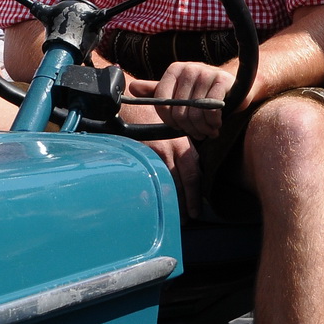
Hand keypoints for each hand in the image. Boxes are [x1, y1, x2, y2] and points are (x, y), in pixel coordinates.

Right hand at [124, 77, 202, 216]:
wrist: (127, 105)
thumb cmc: (147, 118)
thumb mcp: (169, 130)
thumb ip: (177, 149)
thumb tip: (185, 171)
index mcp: (181, 143)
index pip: (193, 173)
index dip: (195, 193)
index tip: (197, 209)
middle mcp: (171, 148)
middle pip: (183, 181)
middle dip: (187, 202)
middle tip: (188, 218)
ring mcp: (155, 153)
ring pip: (167, 184)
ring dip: (171, 203)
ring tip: (173, 218)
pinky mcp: (139, 156)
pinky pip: (148, 180)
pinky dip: (152, 194)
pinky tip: (152, 205)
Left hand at [147, 61, 236, 139]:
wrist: (233, 86)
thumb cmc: (201, 92)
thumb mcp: (178, 90)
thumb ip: (156, 91)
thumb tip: (132, 88)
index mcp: (174, 70)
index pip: (161, 103)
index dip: (169, 121)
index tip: (179, 126)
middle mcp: (188, 68)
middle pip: (179, 112)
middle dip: (188, 128)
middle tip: (197, 133)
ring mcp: (206, 72)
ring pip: (195, 113)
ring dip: (202, 129)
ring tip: (207, 131)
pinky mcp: (222, 80)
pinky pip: (211, 110)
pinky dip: (213, 123)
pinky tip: (216, 124)